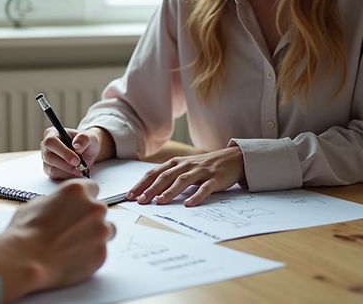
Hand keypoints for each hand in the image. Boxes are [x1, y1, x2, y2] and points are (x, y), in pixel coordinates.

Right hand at [0, 180, 115, 302]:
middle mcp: (93, 208)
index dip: (84, 198)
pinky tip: (73, 257)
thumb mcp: (36, 204)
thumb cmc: (26, 232)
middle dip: (88, 218)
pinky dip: (90, 253)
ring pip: (106, 230)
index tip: (80, 206)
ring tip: (74, 244)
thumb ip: (57, 201)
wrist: (26, 260)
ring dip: (94, 235)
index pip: (93, 187)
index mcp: (77, 191)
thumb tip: (60, 206)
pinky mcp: (101, 254)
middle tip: (71, 229)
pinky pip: (101, 251)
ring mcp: (100, 232)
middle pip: (99, 210)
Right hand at [40, 127, 112, 179]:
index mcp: (53, 133)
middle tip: (79, 166)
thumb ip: (83, 139)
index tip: (76, 160)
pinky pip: (54, 176)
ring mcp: (46, 158)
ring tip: (79, 169)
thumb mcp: (89, 137)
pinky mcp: (49, 169)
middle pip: (49, 157)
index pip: (51, 142)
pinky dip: (66, 176)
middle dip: (66, 164)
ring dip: (67, 171)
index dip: (63, 152)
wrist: (88, 152)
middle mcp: (46, 146)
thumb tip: (76, 146)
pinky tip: (74, 172)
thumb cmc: (86, 142)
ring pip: (51, 168)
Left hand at [127, 146, 244, 206]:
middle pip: (165, 177)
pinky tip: (189, 204)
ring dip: (170, 191)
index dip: (142, 184)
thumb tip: (148, 190)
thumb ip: (169, 176)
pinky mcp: (215, 179)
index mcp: (176, 163)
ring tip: (160, 201)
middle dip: (151, 189)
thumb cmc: (204, 166)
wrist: (232, 158)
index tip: (130, 195)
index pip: (154, 173)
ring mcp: (200, 171)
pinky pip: (204, 188)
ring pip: (182, 181)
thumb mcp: (184, 167)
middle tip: (140, 200)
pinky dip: (196, 196)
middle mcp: (186, 165)